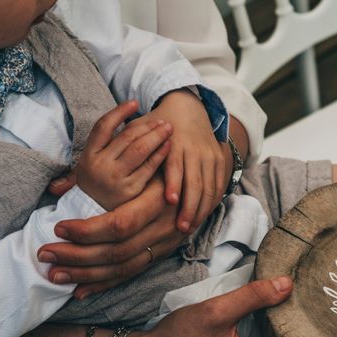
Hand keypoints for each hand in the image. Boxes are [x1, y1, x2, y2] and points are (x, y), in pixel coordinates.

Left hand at [39, 174, 185, 297]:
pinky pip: (130, 275)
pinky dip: (104, 284)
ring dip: (86, 274)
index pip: (121, 224)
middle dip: (77, 256)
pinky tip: (80, 290)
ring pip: (123, 268)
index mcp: (158, 201)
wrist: (195, 179)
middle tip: (45, 254)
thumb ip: (102, 173)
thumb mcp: (139, 161)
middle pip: (118, 252)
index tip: (59, 228)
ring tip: (54, 275)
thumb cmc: (161, 163)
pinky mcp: (160, 255)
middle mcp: (164, 227)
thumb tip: (56, 188)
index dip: (89, 230)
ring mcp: (164, 245)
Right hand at [76, 100, 172, 209]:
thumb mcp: (91, 162)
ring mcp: (115, 178)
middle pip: (127, 137)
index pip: (103, 126)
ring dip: (156, 136)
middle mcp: (100, 165)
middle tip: (162, 119)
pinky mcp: (130, 190)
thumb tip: (124, 115)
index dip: (119, 112)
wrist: (92, 215)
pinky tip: (168, 146)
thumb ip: (104, 143)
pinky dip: (160, 154)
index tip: (134, 103)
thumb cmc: (97, 183)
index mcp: (88, 155)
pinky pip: (149, 167)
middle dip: (147, 126)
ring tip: (168, 129)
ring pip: (139, 149)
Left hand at [143, 89, 230, 233]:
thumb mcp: (142, 128)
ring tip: (190, 227)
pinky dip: (212, 202)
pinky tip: (202, 216)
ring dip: (201, 210)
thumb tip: (118, 170)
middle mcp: (194, 149)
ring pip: (209, 187)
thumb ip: (131, 145)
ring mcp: (209, 155)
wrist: (188, 108)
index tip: (170, 202)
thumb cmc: (157, 123)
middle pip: (195, 182)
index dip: (174, 184)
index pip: (175, 166)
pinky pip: (219, 184)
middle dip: (189, 207)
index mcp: (174, 142)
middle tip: (181, 228)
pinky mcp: (218, 160)